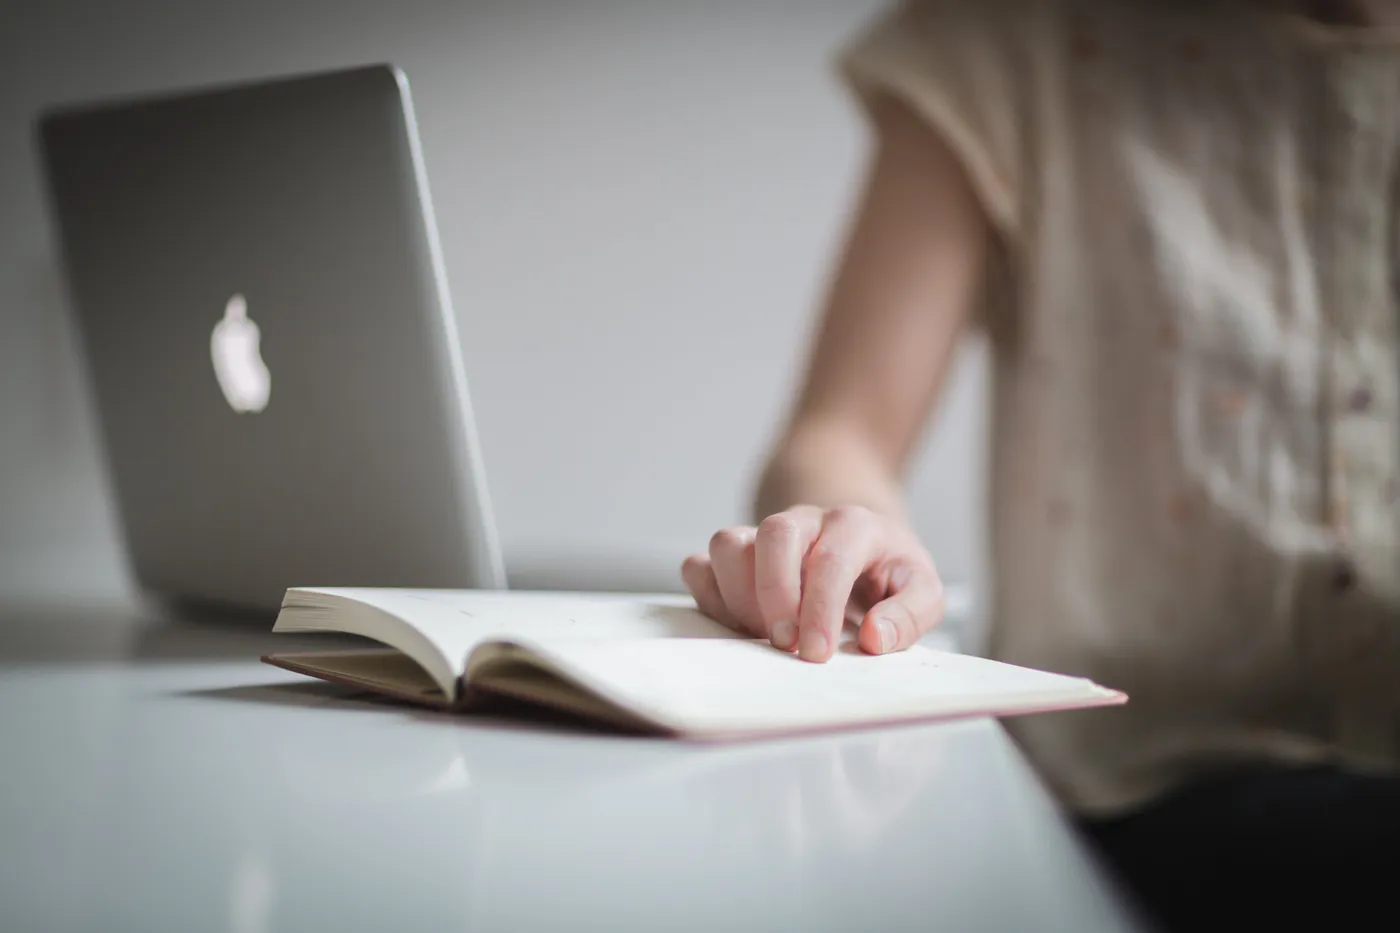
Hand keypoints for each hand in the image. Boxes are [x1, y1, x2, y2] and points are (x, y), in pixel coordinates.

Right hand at [681, 505, 944, 662]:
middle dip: (774, 595)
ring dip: (738, 597)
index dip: (820, 608)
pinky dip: (709, 598)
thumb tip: (876, 638)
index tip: (816, 654)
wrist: (859, 544)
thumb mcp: (922, 590)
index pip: (830, 559)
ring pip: (727, 543)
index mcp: (854, 525)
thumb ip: (911, 613)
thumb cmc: (888, 573)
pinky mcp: (734, 556)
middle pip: (773, 536)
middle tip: (785, 645)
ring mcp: (762, 534)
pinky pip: (699, 565)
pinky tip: (739, 625)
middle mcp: (804, 521)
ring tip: (763, 635)